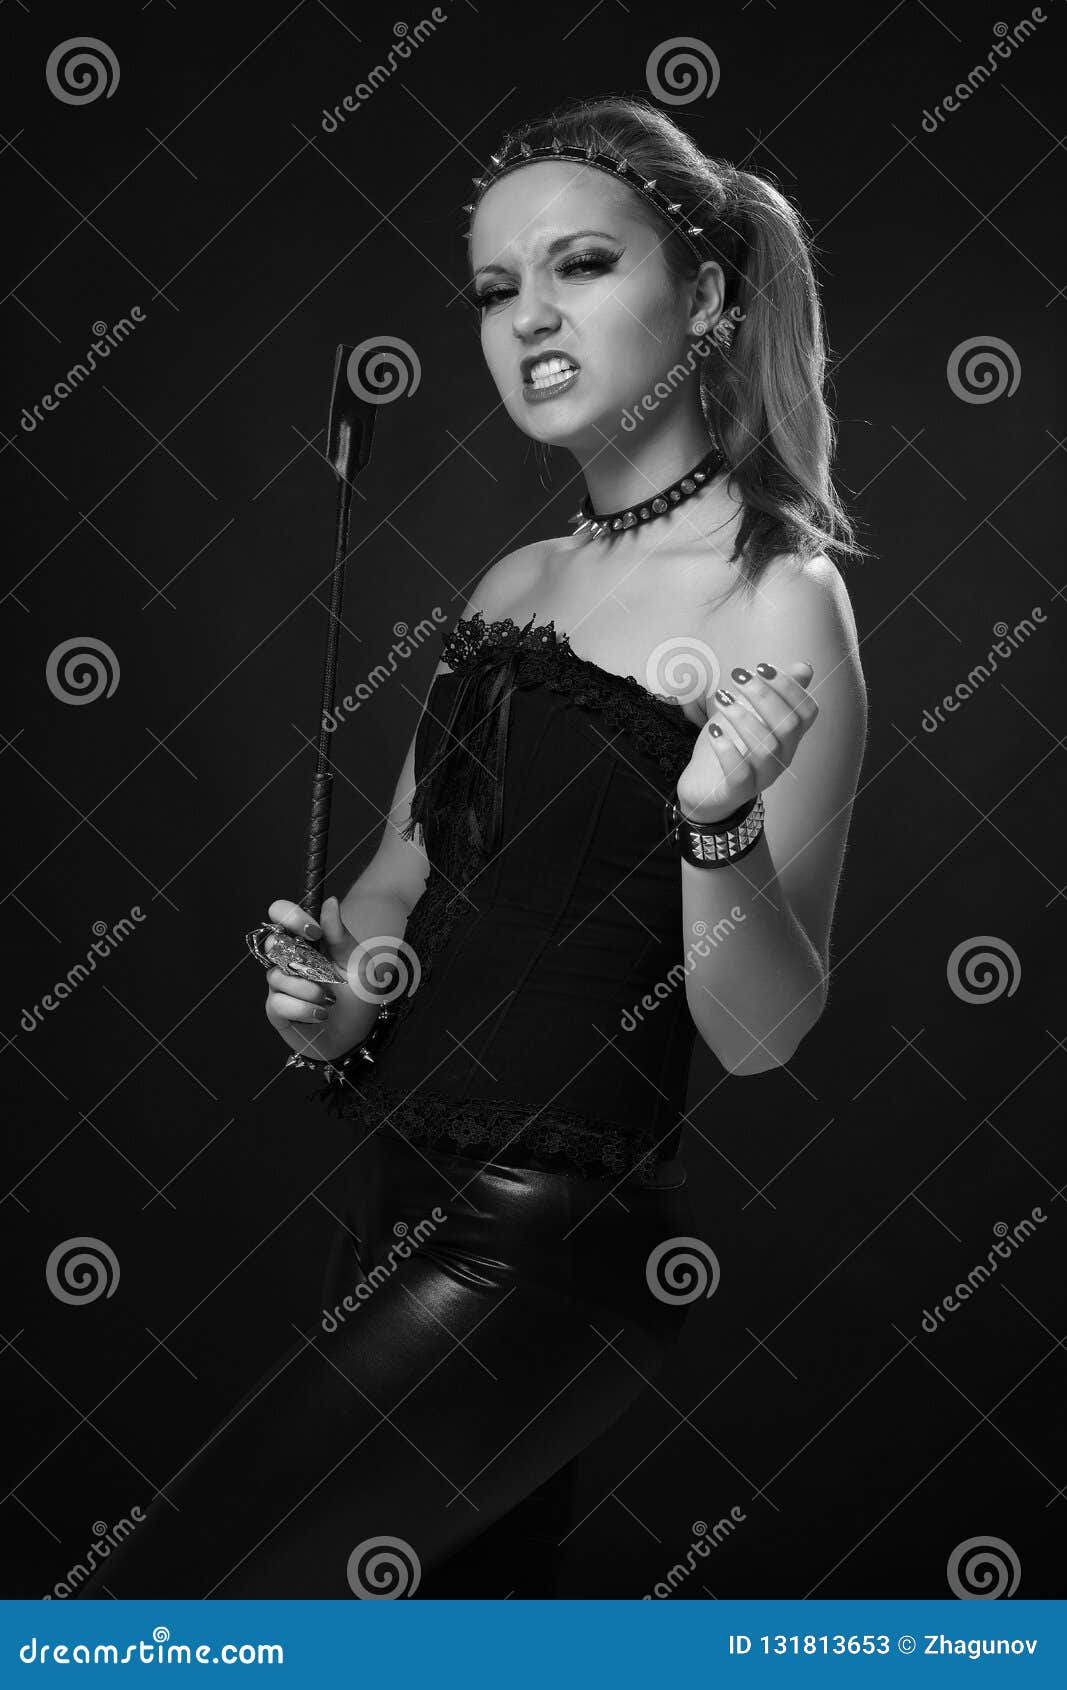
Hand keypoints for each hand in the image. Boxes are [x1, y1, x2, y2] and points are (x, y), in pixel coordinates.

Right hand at [263, 895, 368, 1062]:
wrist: (358, 1035)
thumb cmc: (358, 996)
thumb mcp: (358, 963)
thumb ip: (341, 936)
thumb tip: (329, 902)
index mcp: (307, 942)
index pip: (282, 915)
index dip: (290, 916)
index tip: (314, 931)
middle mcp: (289, 960)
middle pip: (271, 942)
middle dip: (295, 954)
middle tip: (320, 969)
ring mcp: (281, 985)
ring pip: (277, 976)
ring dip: (308, 989)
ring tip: (329, 1000)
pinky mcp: (277, 1010)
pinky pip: (278, 1002)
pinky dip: (302, 1009)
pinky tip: (320, 1015)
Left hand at [675, 658, 818, 824]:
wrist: (705, 786)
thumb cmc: (732, 743)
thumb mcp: (750, 712)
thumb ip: (775, 692)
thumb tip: (806, 667)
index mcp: (790, 736)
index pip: (807, 711)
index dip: (789, 687)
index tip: (762, 667)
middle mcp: (782, 758)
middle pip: (788, 726)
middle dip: (763, 696)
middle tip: (737, 677)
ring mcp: (762, 777)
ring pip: (766, 749)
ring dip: (743, 718)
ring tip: (721, 698)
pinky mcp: (737, 792)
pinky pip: (740, 775)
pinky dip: (728, 751)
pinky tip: (715, 732)